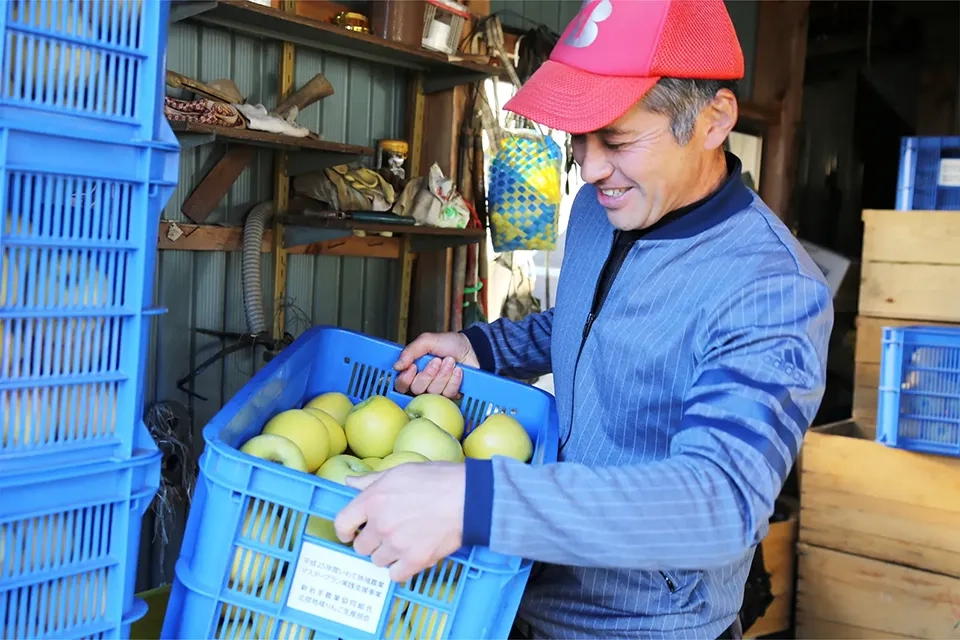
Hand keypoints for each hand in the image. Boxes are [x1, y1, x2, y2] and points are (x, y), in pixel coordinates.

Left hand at [334, 462, 464, 582]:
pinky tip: (410, 556)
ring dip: (387, 554)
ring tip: (403, 542)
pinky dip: (401, 569)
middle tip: (386, 533)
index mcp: (373, 500)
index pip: (342, 523)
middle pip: (360, 546)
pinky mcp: (415, 560)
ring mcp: (397, 545)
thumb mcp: (400, 471)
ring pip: (377, 561)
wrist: (469, 498)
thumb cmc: (437, 479)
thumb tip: (349, 483)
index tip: (352, 531)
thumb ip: (371, 480)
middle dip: (371, 541)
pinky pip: (395, 575)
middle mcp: (381, 525)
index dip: (345, 529)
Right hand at [393, 332, 478, 397]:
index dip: (405, 378)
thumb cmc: (450, 344)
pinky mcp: (451, 395)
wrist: (473, 348)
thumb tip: (397, 366)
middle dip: (428, 374)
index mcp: (414, 370)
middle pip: (416, 390)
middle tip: (438, 361)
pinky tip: (458, 370)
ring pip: (433, 392)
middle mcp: (424, 382)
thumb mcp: (428, 341)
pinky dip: (454, 380)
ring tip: (451, 361)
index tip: (413, 367)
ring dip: (443, 374)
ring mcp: (437, 390)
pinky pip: (448, 394)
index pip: (401, 384)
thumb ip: (410, 351)